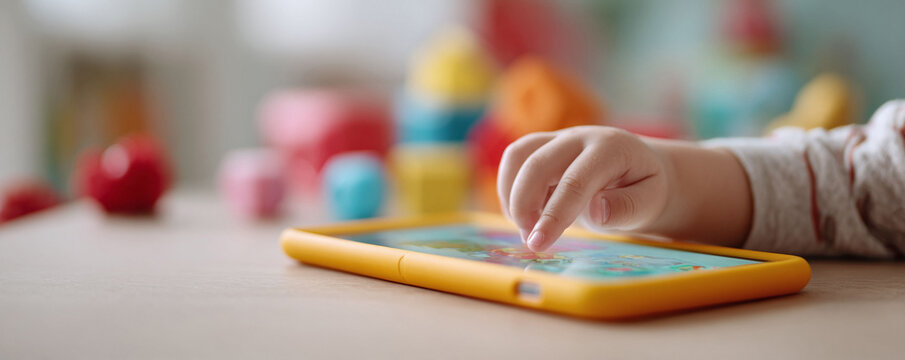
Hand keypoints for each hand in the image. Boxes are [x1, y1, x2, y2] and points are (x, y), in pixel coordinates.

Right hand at [498, 126, 670, 250]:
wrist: (638, 168)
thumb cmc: (645, 188)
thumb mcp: (651, 202)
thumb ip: (628, 207)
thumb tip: (596, 211)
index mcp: (610, 148)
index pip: (574, 182)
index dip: (553, 214)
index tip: (538, 244)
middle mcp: (579, 136)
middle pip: (537, 163)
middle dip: (523, 205)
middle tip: (531, 241)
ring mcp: (557, 138)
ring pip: (517, 155)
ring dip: (511, 195)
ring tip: (526, 228)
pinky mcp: (541, 145)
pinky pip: (514, 160)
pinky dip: (509, 189)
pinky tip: (526, 215)